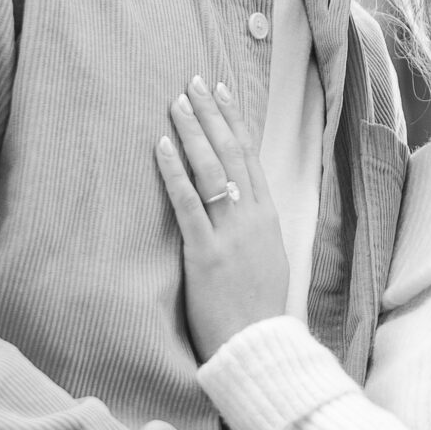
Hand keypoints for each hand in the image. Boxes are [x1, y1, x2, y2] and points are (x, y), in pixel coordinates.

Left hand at [157, 76, 291, 358]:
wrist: (259, 348)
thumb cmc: (259, 312)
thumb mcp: (268, 261)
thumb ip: (254, 230)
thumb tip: (240, 207)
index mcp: (267, 218)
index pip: (249, 157)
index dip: (235, 121)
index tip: (223, 92)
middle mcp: (251, 218)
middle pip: (231, 153)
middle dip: (212, 114)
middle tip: (194, 81)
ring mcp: (230, 234)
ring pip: (212, 170)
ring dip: (193, 131)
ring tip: (177, 102)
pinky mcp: (205, 254)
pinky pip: (188, 204)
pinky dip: (175, 172)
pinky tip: (162, 146)